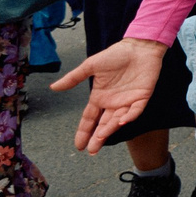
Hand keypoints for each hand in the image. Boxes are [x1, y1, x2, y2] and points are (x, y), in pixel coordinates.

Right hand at [52, 37, 168, 153]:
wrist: (138, 47)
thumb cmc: (116, 55)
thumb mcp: (91, 66)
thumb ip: (74, 78)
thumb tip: (53, 87)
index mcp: (100, 97)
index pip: (89, 119)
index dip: (84, 132)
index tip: (78, 146)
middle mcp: (113, 103)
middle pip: (103, 125)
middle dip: (97, 138)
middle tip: (91, 150)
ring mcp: (127, 101)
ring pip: (118, 120)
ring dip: (110, 129)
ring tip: (101, 137)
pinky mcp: (142, 97)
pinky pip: (135, 110)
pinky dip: (129, 116)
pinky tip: (122, 121)